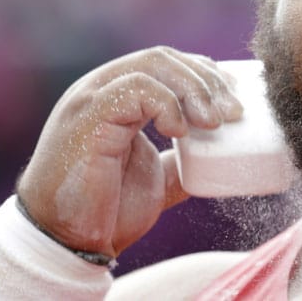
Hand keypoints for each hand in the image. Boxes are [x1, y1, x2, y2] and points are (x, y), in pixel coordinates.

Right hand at [16, 46, 242, 257]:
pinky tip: (180, 131)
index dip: (205, 73)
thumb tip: (219, 158)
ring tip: (214, 122)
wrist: (67, 243)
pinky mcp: (87, 116)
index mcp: (116, 95)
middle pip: (164, 57)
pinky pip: (135, 88)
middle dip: (207, 80)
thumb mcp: (156, 177)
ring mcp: (91, 98)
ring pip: (153, 64)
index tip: (234, 98)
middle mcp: (101, 88)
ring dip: (194, 89)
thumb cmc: (105, 210)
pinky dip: (166, 104)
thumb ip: (181, 161)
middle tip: (234, 112)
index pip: (167, 62)